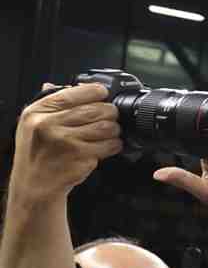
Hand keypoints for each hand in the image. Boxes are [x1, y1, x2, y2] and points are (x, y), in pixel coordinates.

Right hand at [8, 83, 119, 202]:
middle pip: (94, 110)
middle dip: (109, 112)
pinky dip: (114, 145)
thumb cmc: (37, 152)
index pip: (72, 94)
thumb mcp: (32, 123)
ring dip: (114, 129)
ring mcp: (66, 141)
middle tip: (111, 115)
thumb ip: (50, 103)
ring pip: (105, 127)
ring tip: (110, 132)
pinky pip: (109, 145)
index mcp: (38, 112)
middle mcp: (49, 125)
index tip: (103, 93)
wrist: (36, 182)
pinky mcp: (80, 156)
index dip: (94, 91)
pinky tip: (108, 146)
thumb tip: (68, 86)